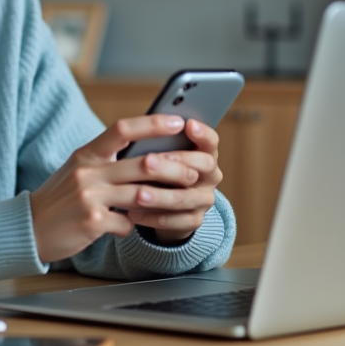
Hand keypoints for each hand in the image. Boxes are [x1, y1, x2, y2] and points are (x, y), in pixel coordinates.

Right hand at [28, 115, 220, 262]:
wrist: (28, 227)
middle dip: (174, 167)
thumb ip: (107, 159)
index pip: (122, 129)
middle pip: (142, 164)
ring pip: (141, 195)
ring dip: (165, 199)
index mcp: (87, 153)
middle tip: (194, 171)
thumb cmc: (60, 197)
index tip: (178, 120)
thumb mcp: (79, 169)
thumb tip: (147, 152)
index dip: (152, 123)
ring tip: (181, 200)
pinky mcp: (91, 222)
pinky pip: (126, 224)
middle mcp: (87, 171)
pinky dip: (135, 225)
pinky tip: (137, 226)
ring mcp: (89, 197)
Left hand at [126, 119, 222, 244]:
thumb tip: (138, 129)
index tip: (188, 124)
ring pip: (185, 197)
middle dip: (176, 161)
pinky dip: (153, 218)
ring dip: (160, 196)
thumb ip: (158, 143)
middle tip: (149, 161)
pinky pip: (176, 221)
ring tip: (138, 194)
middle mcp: (210, 176)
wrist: (164, 206)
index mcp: (205, 154)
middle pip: (203, 166)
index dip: (202, 133)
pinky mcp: (194, 220)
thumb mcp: (161, 153)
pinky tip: (133, 213)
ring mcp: (204, 200)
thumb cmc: (159, 169)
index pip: (211, 141)